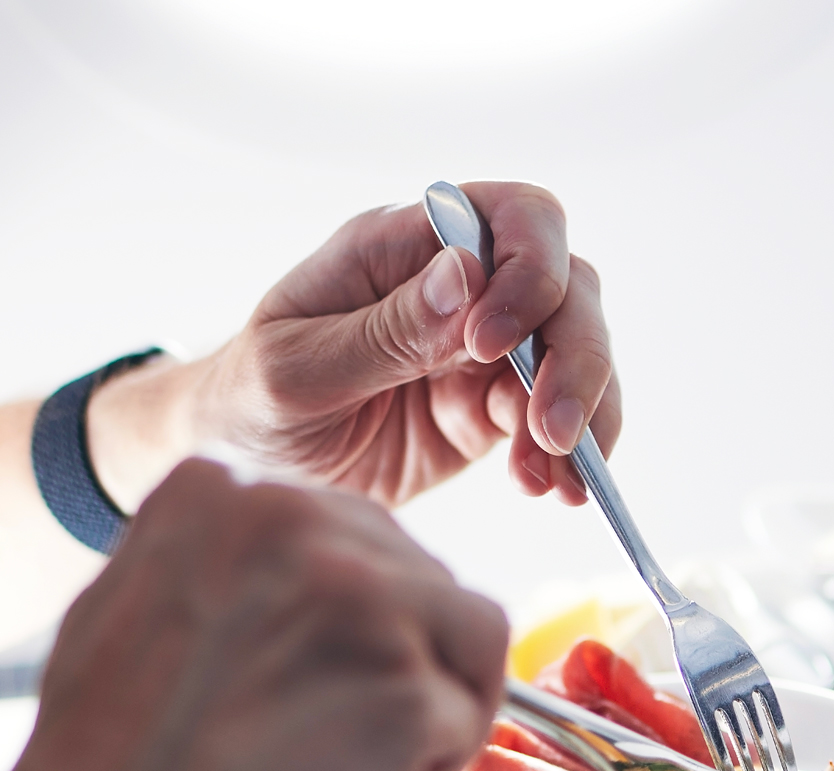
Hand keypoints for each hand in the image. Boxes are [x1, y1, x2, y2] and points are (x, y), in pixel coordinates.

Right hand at [0, 458, 506, 770]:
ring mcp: (358, 595)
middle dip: (405, 668)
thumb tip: (304, 584)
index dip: (353, 630)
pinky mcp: (402, 680)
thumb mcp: (132, 610)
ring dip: (434, 720)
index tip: (319, 693)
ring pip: (467, 640)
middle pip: (422, 581)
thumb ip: (222, 573)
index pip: (353, 538)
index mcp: (219, 494)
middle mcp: (293, 518)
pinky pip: (462, 721)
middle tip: (347, 751)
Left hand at [197, 182, 617, 507]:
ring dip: (583, 415)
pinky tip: (552, 489)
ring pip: (578, 353)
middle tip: (552, 431)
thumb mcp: (295, 371)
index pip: (513, 217)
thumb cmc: (250, 400)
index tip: (488, 346)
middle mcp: (459, 285)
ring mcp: (484, 347)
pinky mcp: (492, 407)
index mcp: (403, 246)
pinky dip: (570, 455)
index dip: (529, 270)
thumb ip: (382, 331)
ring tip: (556, 478)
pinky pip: (559, 419)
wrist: (250, 469)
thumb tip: (466, 276)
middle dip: (576, 358)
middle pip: (568, 287)